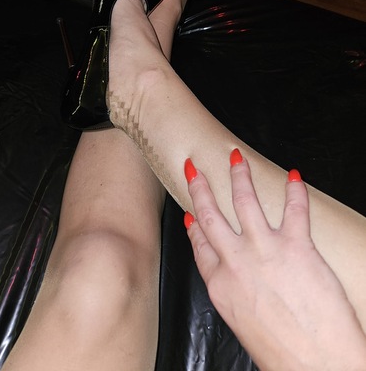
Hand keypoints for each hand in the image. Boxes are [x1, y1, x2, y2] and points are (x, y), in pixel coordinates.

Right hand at [184, 152, 365, 370]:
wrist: (317, 366)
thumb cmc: (282, 355)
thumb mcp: (242, 325)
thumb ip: (235, 294)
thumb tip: (237, 278)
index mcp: (220, 286)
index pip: (200, 245)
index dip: (194, 226)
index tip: (190, 213)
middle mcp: (236, 262)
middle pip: (211, 215)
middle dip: (200, 188)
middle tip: (195, 168)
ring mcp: (265, 250)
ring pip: (244, 201)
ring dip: (239, 175)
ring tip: (236, 158)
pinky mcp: (298, 246)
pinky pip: (295, 209)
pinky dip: (295, 191)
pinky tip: (294, 176)